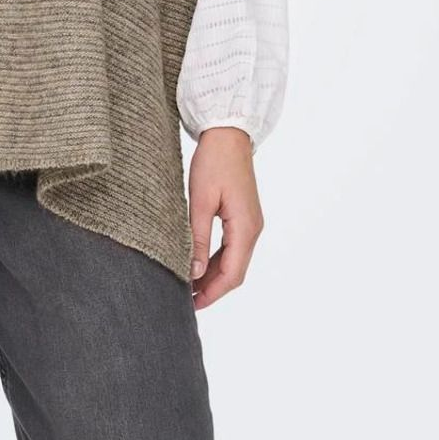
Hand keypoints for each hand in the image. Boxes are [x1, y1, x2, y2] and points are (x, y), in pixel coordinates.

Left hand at [188, 126, 263, 310]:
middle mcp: (253, 229)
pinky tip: (199, 264)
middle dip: (212, 288)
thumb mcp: (200, 201)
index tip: (192, 305)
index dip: (212, 293)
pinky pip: (232, 246)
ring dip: (213, 275)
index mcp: (246, 228)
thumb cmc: (214, 162)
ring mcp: (250, 223)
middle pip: (235, 271)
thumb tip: (193, 272)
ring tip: (189, 286)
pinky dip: (216, 260)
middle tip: (185, 300)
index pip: (232, 274)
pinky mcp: (243, 215)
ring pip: (234, 260)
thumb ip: (197, 238)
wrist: (229, 133)